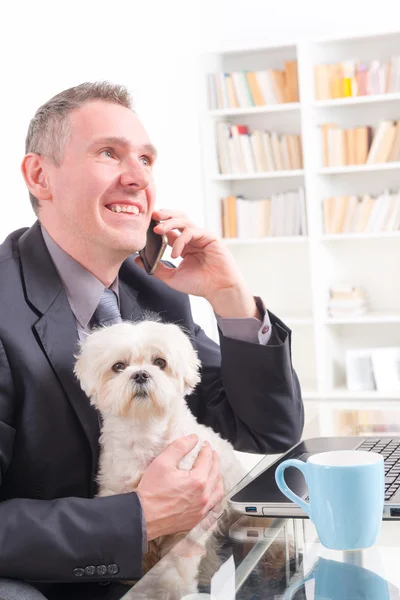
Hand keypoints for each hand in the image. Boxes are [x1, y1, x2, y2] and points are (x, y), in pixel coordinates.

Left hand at [134, 209, 259, 318]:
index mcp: (183, 245)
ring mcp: (201, 236)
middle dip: (164, 214)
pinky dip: (181, 240)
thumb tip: (137, 260)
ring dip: (169, 222)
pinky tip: (175, 254)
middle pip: (177, 217)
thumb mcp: (171, 277)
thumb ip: (155, 268)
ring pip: (184, 220)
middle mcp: (192, 238)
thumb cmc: (199, 284)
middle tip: (151, 216)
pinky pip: (192, 232)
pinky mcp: (210, 237)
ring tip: (157, 229)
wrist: (219, 290)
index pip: (169, 229)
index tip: (144, 225)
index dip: (157, 224)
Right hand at [136, 435, 224, 540]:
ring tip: (215, 470)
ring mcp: (201, 509)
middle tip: (211, 453)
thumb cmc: (152, 490)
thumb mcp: (163, 462)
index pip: (207, 460)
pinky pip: (212, 505)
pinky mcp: (196, 519)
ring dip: (218, 478)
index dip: (206, 450)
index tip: (205, 444)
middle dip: (214, 461)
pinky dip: (214, 494)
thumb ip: (179, 447)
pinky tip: (210, 491)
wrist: (144, 517)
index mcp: (198, 481)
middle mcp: (204, 496)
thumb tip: (193, 438)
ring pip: (218, 491)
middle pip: (215, 474)